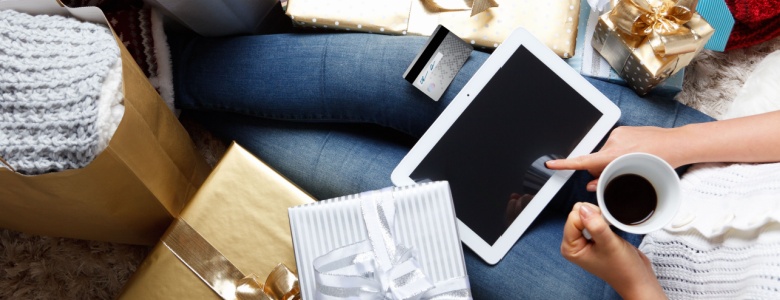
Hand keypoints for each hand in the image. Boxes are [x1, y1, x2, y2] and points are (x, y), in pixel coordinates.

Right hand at [546, 126, 684, 190]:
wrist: (678, 143)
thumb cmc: (662, 160)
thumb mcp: (635, 176)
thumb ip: (609, 180)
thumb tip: (592, 185)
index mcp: (614, 154)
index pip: (584, 160)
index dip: (565, 164)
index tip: (551, 164)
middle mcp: (613, 141)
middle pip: (596, 160)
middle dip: (600, 170)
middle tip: (616, 177)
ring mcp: (618, 134)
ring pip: (605, 154)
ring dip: (612, 161)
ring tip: (633, 164)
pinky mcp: (623, 130)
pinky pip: (613, 145)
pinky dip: (618, 153)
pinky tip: (634, 156)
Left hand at [561, 203, 664, 299]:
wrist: (637, 278)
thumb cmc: (622, 267)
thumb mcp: (608, 244)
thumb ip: (595, 225)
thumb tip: (584, 208)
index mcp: (569, 248)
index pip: (573, 218)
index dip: (590, 217)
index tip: (604, 227)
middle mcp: (572, 243)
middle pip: (577, 214)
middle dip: (594, 217)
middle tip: (607, 232)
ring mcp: (582, 240)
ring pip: (586, 215)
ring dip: (600, 219)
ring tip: (609, 234)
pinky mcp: (591, 237)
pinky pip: (593, 219)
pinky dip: (603, 221)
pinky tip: (610, 232)